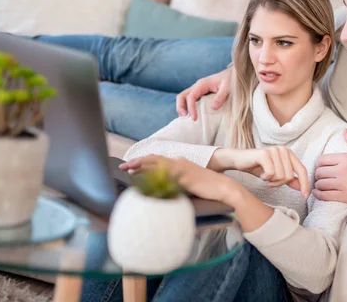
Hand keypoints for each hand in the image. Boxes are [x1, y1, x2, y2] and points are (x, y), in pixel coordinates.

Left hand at [120, 155, 238, 203]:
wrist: (223, 188)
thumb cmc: (208, 188)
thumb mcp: (190, 182)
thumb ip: (177, 181)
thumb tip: (164, 188)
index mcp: (180, 162)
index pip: (158, 160)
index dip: (143, 161)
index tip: (131, 165)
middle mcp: (179, 162)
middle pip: (154, 158)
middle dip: (137, 161)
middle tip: (123, 166)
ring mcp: (181, 168)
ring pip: (156, 163)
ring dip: (141, 165)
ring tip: (128, 168)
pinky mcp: (184, 176)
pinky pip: (164, 174)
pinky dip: (152, 174)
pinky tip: (144, 177)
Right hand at [176, 67, 232, 119]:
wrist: (233, 75)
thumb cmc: (231, 80)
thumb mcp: (228, 87)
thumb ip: (220, 96)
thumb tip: (212, 107)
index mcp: (202, 84)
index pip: (191, 96)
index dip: (191, 108)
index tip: (194, 118)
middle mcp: (197, 87)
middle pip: (182, 96)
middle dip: (180, 107)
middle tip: (184, 118)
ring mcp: (198, 90)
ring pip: (184, 98)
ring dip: (182, 108)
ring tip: (186, 118)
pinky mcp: (200, 94)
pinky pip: (190, 100)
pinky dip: (188, 108)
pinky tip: (192, 115)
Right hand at [225, 147, 309, 197]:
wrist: (239, 160)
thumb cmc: (258, 167)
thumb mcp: (276, 175)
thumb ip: (290, 180)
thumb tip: (302, 188)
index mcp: (288, 153)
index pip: (302, 170)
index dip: (304, 184)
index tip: (305, 196)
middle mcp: (283, 150)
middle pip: (289, 176)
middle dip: (279, 183)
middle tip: (270, 181)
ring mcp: (274, 151)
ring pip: (280, 176)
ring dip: (271, 181)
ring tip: (265, 176)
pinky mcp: (264, 154)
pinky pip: (271, 173)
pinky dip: (265, 178)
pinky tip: (261, 174)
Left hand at [312, 129, 346, 204]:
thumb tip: (344, 131)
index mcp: (345, 159)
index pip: (322, 160)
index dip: (319, 163)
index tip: (321, 166)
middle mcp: (341, 171)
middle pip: (319, 172)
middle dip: (318, 174)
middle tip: (321, 176)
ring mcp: (342, 184)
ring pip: (321, 184)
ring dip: (318, 184)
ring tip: (321, 185)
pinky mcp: (345, 196)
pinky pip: (325, 196)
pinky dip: (319, 195)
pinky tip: (318, 193)